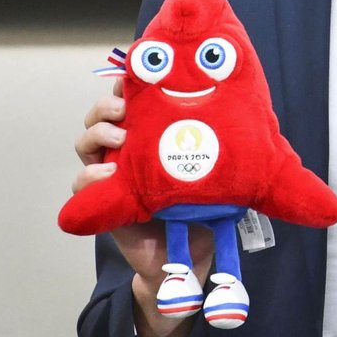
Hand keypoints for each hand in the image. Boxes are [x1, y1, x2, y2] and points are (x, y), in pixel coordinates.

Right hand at [72, 85, 212, 295]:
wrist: (190, 259)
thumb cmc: (204, 210)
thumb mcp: (217, 175)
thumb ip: (226, 155)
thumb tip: (256, 133)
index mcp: (152, 135)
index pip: (132, 101)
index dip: (128, 85)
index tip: (138, 77)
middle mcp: (128, 150)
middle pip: (100, 115)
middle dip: (106, 105)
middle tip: (124, 108)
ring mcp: (112, 174)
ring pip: (85, 143)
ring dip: (97, 134)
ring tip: (121, 139)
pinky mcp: (103, 202)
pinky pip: (81, 186)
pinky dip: (89, 177)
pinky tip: (109, 175)